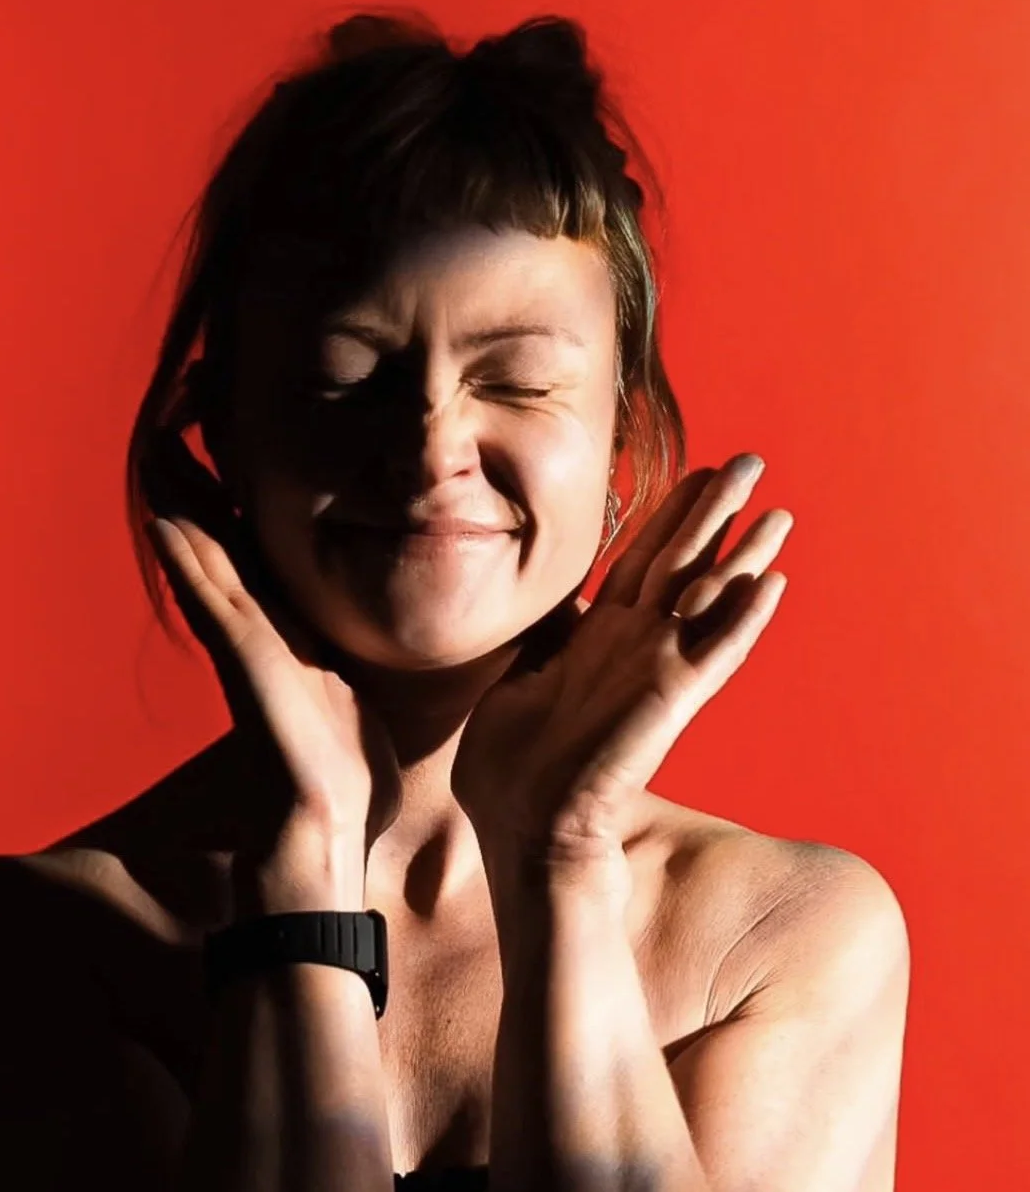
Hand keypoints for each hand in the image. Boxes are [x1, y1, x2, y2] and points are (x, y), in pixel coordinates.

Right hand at [143, 429, 402, 855]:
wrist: (327, 831)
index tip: (220, 440)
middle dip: (193, 486)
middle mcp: (256, 631)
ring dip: (179, 507)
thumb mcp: (354, 690)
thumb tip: (369, 633)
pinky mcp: (249, 670)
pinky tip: (169, 520)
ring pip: (204, 562)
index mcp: (284, 629)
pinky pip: (215, 603)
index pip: (250, 548)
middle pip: (216, 543)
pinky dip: (189, 561)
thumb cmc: (345, 769)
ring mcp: (247, 649)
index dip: (231, 496)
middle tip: (169, 425)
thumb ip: (347, 656)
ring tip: (159, 451)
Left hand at [451, 453, 791, 895]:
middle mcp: (632, 645)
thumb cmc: (510, 768)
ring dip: (744, 555)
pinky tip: (772, 584)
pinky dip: (741, 621)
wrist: (521, 829)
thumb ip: (543, 643)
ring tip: (779, 512)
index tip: (694, 469)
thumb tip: (545, 612)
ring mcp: (653, 671)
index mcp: (595, 636)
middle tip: (749, 460)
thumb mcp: (516, 683)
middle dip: (714, 510)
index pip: (641, 558)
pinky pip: (713, 654)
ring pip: (707, 599)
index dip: (668, 514)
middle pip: (682, 561)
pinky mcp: (666, 702)